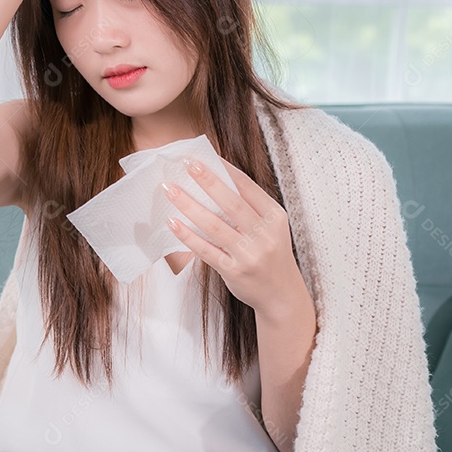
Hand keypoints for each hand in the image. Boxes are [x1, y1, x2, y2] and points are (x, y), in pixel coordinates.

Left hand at [162, 156, 307, 318]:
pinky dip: (188, 236)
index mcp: (275, 216)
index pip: (247, 187)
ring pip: (214, 225)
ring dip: (188, 205)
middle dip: (206, 180)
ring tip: (169, 189)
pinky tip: (172, 222)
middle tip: (185, 164)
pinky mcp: (234, 271)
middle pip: (231, 202)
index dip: (225, 170)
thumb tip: (214, 178)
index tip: (203, 156)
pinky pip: (206, 250)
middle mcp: (264, 234)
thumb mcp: (271, 227)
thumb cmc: (270, 254)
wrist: (282, 295)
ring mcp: (249, 254)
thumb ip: (249, 207)